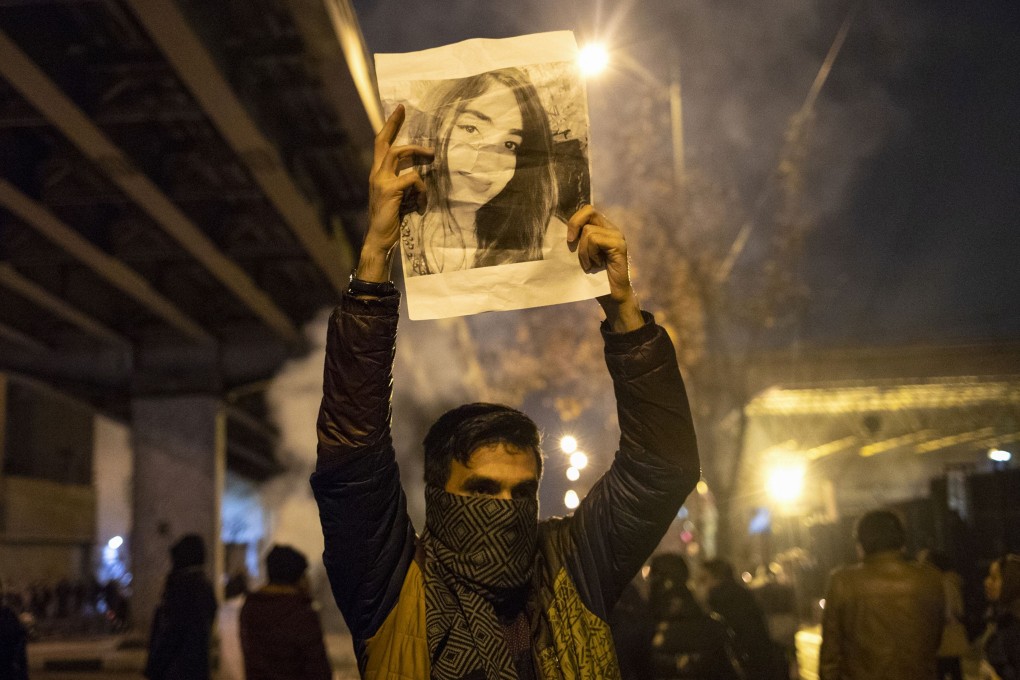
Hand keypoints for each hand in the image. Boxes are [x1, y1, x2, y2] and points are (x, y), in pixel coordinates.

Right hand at [359, 105, 433, 281]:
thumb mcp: (397, 198)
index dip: (389, 126)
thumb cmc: (390, 221)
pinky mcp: (390, 190)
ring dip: (418, 152)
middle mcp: (376, 174)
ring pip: (400, 153)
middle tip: (406, 112)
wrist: (379, 239)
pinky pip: (413, 178)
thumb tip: (420, 176)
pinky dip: (421, 188)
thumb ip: (404, 184)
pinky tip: (422, 201)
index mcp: (377, 175)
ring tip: (432, 157)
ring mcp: (381, 181)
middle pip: (386, 142)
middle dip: (396, 125)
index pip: (381, 145)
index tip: (399, 110)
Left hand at [566, 206, 643, 331]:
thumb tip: (553, 229)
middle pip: (589, 211)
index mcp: (603, 229)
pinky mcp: (619, 245)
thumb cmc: (593, 278)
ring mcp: (617, 236)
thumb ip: (575, 240)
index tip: (568, 239)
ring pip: (588, 231)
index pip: (587, 210)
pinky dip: (590, 254)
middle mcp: (612, 229)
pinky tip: (595, 265)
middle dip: (574, 226)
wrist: (611, 297)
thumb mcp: (580, 255)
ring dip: (583, 251)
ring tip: (589, 264)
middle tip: (570, 242)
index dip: (574, 220)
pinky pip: (595, 240)